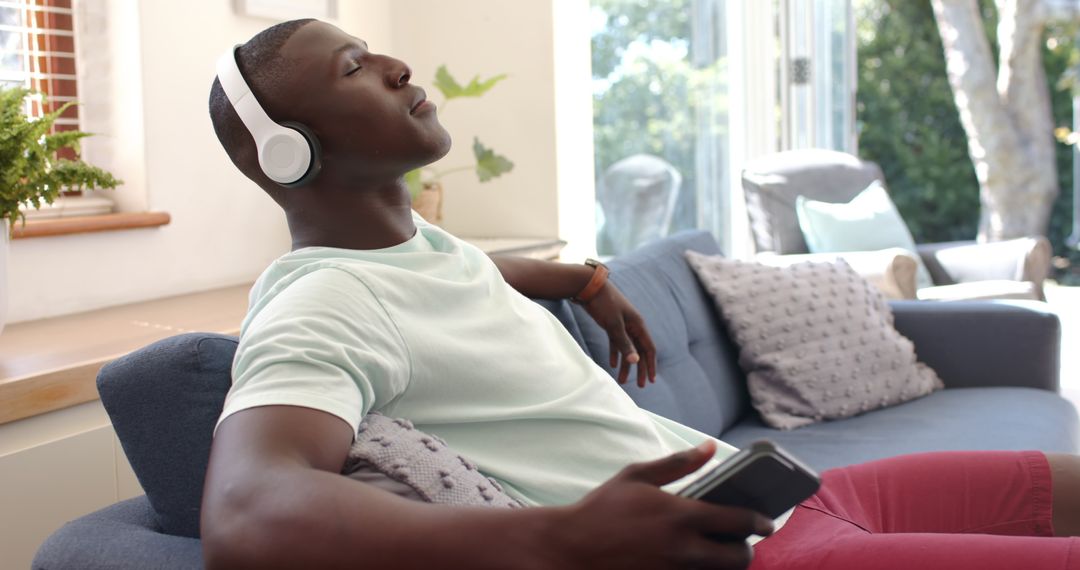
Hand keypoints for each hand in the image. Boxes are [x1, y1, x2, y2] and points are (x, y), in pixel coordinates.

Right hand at [545, 441, 772, 569]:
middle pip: (738, 557)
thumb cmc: (602, 509)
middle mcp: (683, 548)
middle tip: (742, 540)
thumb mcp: (637, 476)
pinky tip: (696, 560)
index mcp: (680, 514)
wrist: (570, 549)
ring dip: (726, 564)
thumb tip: (710, 448)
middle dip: (746, 550)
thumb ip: (678, 463)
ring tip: (720, 550)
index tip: (766, 520)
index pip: (738, 520)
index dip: (760, 521)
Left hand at [580, 283, 656, 386]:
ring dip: (626, 365)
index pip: (649, 349)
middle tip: (641, 386)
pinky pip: (617, 342)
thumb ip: (624, 344)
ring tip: (622, 381)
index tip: (651, 380)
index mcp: (638, 324)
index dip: (651, 365)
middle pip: (640, 351)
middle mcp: (633, 325)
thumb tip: (635, 361)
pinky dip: (616, 353)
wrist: (588, 286)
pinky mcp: (611, 323)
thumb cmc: (603, 304)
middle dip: (640, 369)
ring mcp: (622, 324)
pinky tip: (613, 364)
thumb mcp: (614, 325)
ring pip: (627, 348)